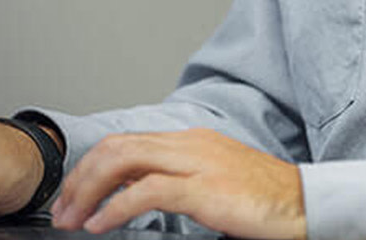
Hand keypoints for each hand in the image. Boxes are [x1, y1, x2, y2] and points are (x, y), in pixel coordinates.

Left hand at [51, 128, 304, 238]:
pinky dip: (115, 208)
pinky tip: (101, 226)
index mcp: (192, 140)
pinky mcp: (204, 189)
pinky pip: (146, 192)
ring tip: (73, 219)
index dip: (92, 168)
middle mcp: (190, 144)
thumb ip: (178, 179)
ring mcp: (197, 163)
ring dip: (89, 191)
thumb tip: (137, 191)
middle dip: (81, 178)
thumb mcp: (213, 181)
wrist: (303, 204)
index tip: (73, 196)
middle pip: (118, 147)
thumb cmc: (262, 199)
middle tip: (62, 210)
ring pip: (125, 161)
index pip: (128, 142)